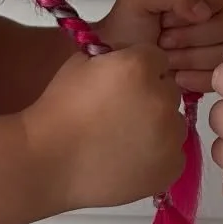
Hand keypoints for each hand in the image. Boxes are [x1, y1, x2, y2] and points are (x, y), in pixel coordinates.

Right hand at [26, 45, 185, 212]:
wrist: (48, 162)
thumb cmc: (58, 111)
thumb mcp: (81, 65)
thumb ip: (113, 56)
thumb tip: (128, 59)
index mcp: (139, 67)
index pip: (156, 58)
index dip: (137, 70)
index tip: (119, 84)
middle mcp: (162, 98)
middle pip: (168, 91)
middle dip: (149, 97)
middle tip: (118, 115)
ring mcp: (170, 136)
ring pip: (174, 124)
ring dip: (156, 127)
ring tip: (121, 141)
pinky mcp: (171, 167)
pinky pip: (172, 155)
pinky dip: (157, 156)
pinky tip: (127, 160)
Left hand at [99, 0, 222, 93]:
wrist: (117, 67)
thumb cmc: (124, 32)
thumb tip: (204, 10)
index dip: (195, 8)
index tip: (168, 16)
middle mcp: (207, 13)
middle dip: (191, 36)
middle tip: (164, 39)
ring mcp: (212, 43)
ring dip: (190, 57)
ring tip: (166, 57)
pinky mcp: (212, 69)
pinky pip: (221, 74)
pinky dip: (196, 77)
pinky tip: (176, 75)